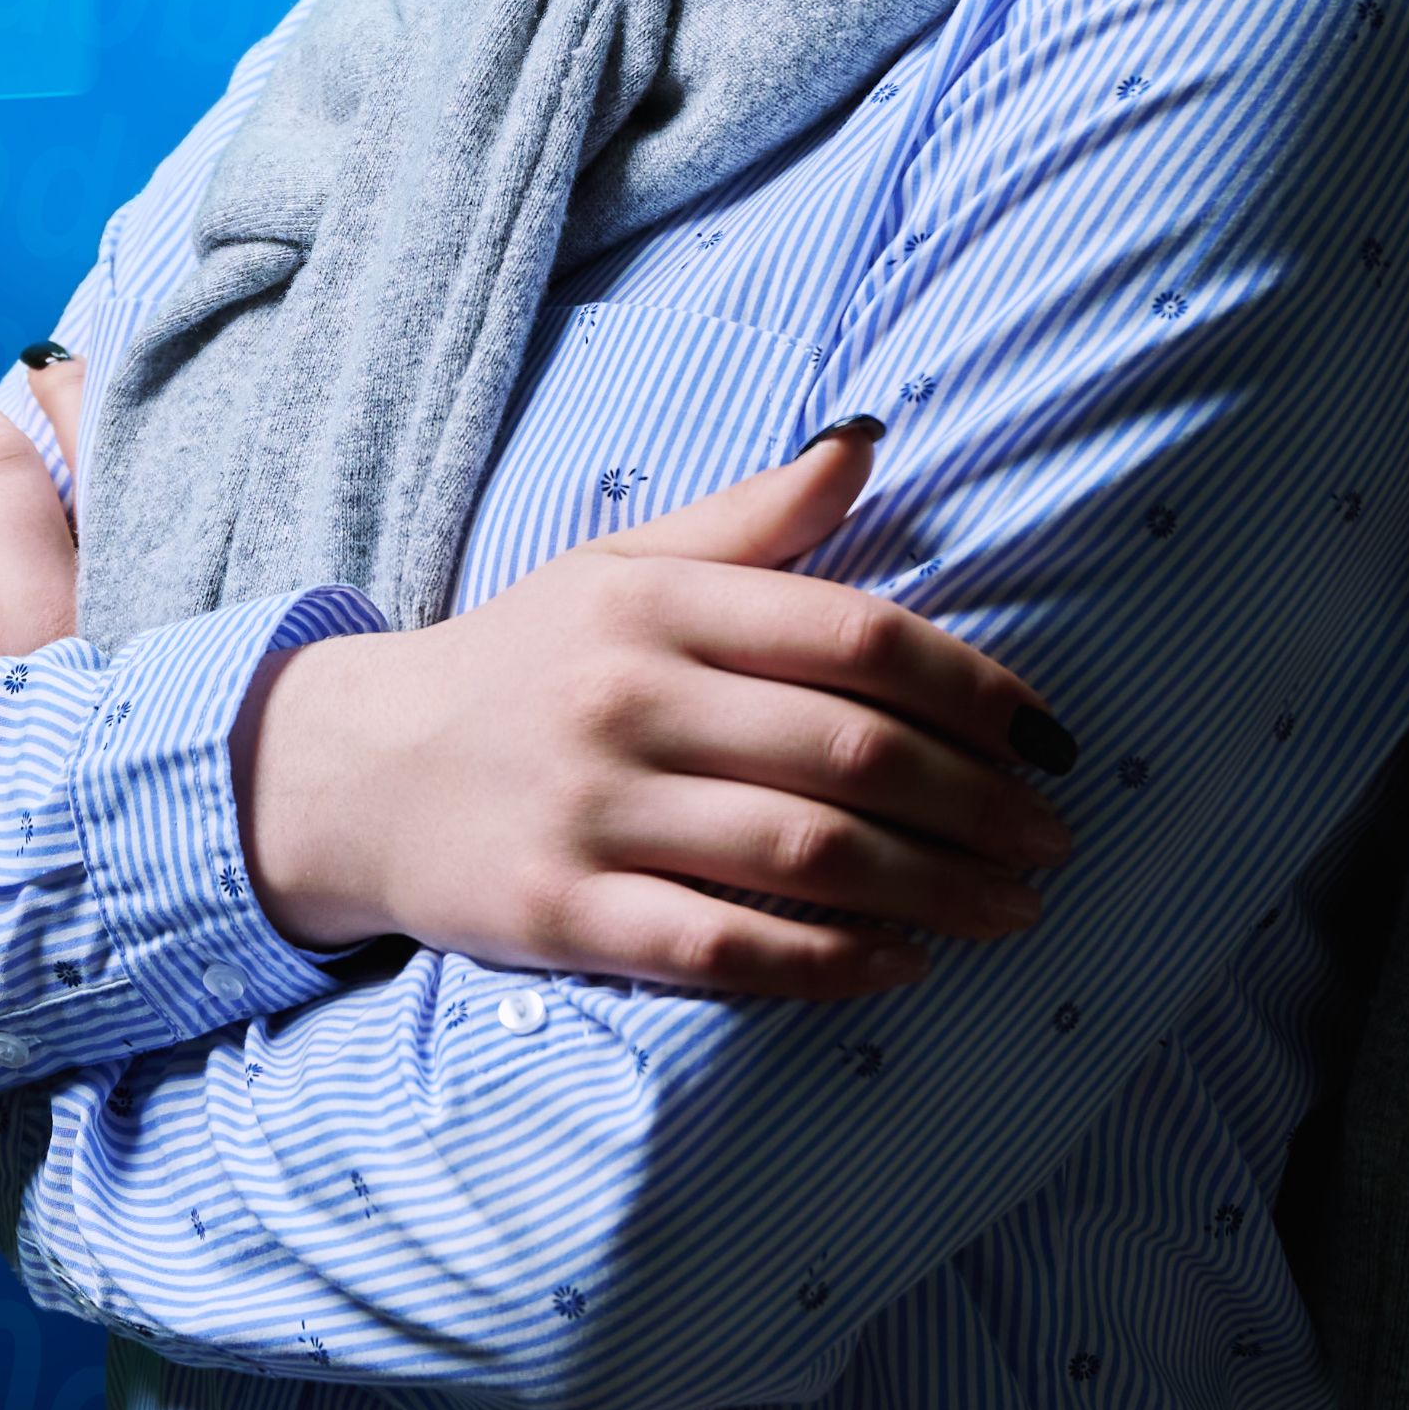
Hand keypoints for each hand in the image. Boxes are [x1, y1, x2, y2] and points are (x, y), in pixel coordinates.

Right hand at [235, 421, 1072, 1000]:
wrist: (355, 772)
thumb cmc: (516, 665)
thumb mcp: (619, 567)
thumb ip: (753, 519)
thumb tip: (868, 443)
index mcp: (654, 602)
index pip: (857, 636)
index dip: (977, 688)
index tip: (1051, 738)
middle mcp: (626, 698)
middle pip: (851, 751)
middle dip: (980, 804)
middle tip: (1053, 838)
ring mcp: (591, 810)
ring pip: (806, 853)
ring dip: (935, 889)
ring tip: (1013, 910)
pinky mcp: (561, 914)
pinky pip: (721, 944)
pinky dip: (827, 961)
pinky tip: (899, 966)